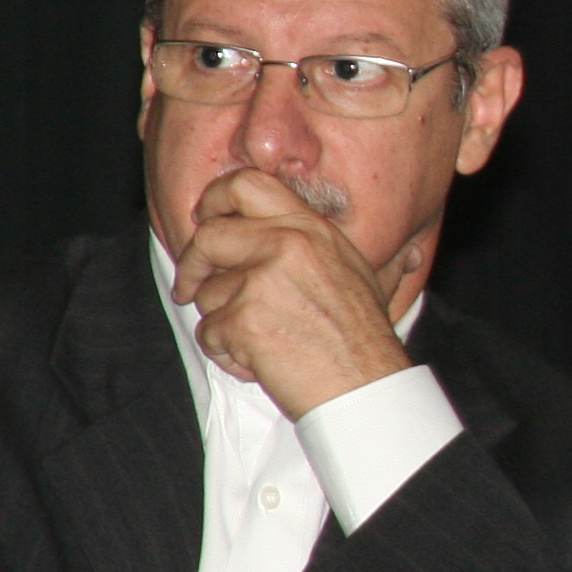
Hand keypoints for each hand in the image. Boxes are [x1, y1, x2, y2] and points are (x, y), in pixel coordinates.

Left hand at [172, 167, 418, 419]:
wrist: (366, 387)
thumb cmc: (364, 339)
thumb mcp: (359, 275)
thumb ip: (331, 250)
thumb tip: (381, 247)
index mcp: (311, 228)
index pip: (246, 184)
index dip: (214, 199)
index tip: (204, 220)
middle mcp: (286, 243)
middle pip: (209, 235)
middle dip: (191, 265)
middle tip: (190, 287)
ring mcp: (263, 279)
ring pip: (206, 293)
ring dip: (221, 323)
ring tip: (259, 343)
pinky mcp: (245, 318)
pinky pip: (209, 333)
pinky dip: (227, 355)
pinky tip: (260, 364)